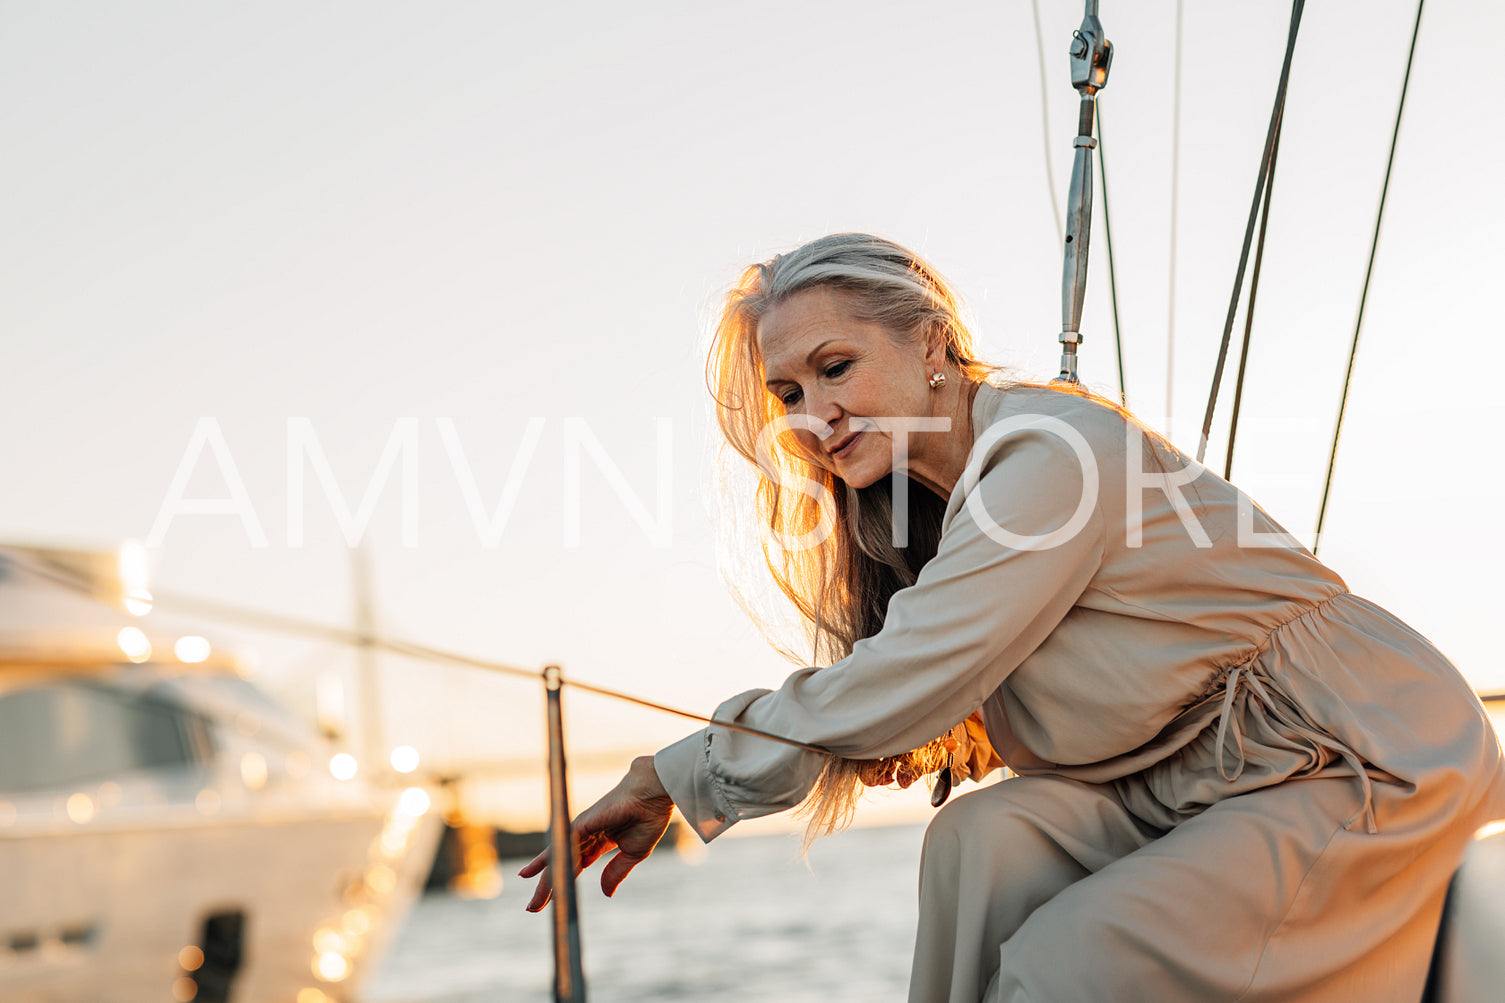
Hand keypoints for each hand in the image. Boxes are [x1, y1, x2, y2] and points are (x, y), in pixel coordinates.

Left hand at [519, 755, 674, 911]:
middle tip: (532, 908)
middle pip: (563, 866)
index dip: (566, 882)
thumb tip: (606, 893)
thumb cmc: (647, 819)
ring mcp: (581, 830)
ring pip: (559, 860)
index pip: (577, 865)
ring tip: (533, 905)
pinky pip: (561, 848)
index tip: (557, 899)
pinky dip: (548, 863)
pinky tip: (536, 877)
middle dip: (549, 887)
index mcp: (600, 841)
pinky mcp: (580, 825)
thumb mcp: (633, 854)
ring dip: (545, 883)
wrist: (652, 797)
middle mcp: (586, 835)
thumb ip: (616, 872)